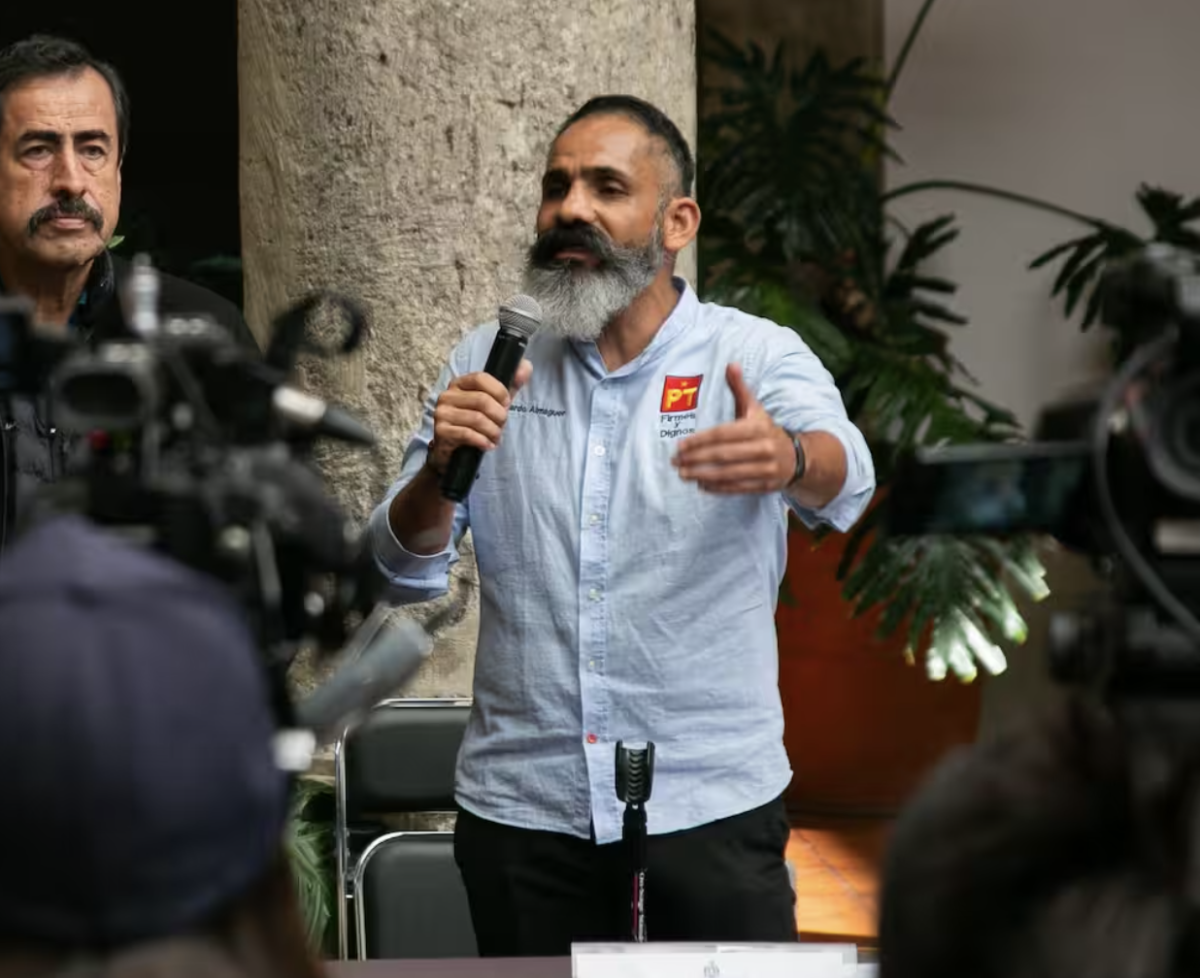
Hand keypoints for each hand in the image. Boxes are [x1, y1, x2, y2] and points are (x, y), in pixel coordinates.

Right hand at [427, 359, 532, 472]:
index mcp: (460, 383)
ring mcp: (442, 413)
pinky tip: (487, 445)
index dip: (499, 391)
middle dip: (499, 415)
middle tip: (501, 425)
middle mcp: (448, 395)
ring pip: (476, 419)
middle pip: (482, 400)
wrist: (454, 449)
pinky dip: (482, 441)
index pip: (481, 377)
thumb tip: (526, 366)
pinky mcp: (441, 431)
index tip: (506, 404)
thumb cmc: (475, 422)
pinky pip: (467, 434)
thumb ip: (510, 385)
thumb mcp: (495, 403)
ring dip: (493, 431)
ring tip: (495, 437)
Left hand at [672, 363, 795, 494]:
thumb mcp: (755, 409)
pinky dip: (718, 488)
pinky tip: (701, 485)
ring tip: (683, 474)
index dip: (700, 440)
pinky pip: (738, 488)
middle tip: (675, 461)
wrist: (798, 457)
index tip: (680, 445)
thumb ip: (740, 389)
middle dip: (696, 459)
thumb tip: (730, 365)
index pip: (723, 434)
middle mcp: (764, 448)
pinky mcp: (766, 485)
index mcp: (758, 427)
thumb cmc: (767, 430)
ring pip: (729, 473)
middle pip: (723, 455)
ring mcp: (766, 469)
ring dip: (703, 475)